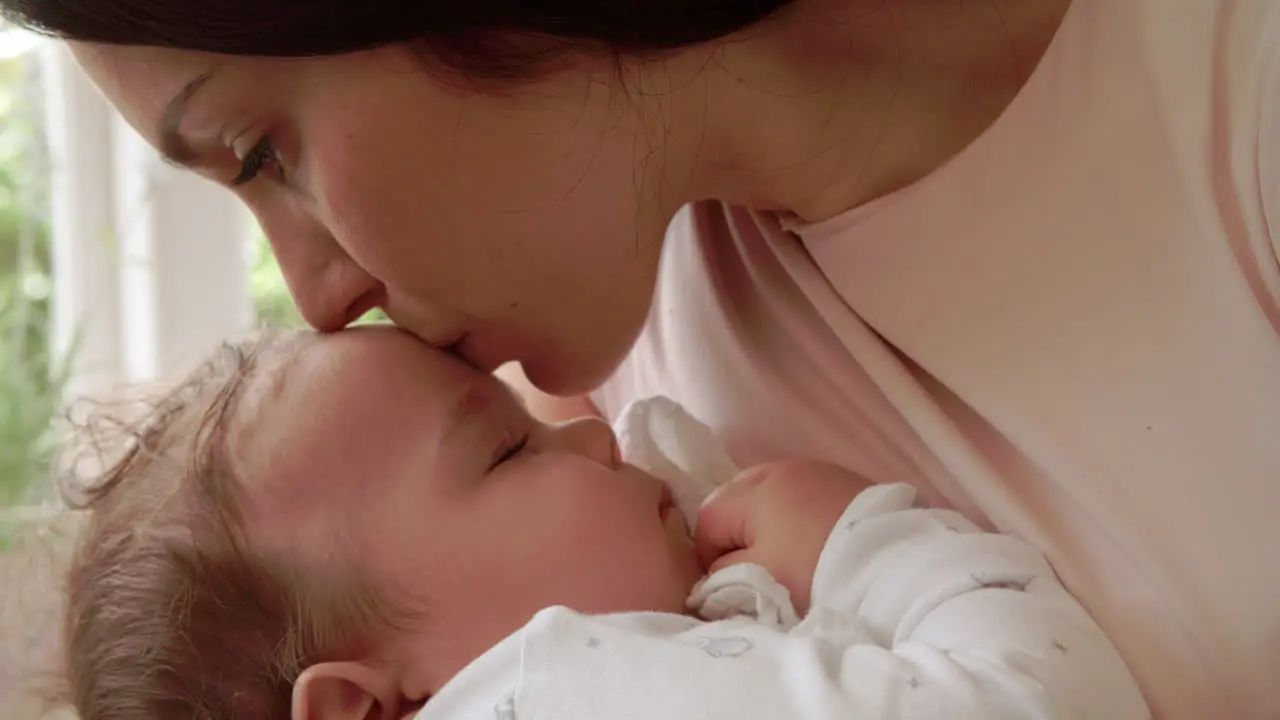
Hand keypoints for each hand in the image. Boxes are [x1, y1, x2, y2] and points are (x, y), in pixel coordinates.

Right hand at [693, 459, 870, 613]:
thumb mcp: (758, 577)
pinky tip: (818, 540)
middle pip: (736, 500)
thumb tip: (713, 574)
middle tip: (761, 568)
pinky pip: (804, 495)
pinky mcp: (842, 478)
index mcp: (750, 489)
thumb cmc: (814, 568)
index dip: (710, 556)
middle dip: (738, 535)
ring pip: (770, 496)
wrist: (892, 559)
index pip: (706, 520)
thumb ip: (721, 575)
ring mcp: (812, 469)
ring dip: (770, 524)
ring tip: (791, 555)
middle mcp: (777, 468)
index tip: (731, 582)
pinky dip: (801, 516)